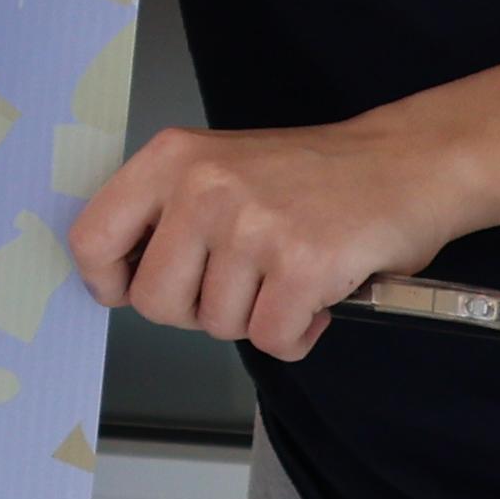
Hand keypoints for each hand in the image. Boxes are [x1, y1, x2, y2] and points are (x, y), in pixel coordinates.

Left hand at [67, 121, 471, 362]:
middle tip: (240, 285)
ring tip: (288, 275)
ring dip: (255, 317)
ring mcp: (252, 225)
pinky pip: (271, 339)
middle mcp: (204, 187)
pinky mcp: (301, 265)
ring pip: (217, 325)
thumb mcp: (220, 168)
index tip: (131, 290)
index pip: (93, 238)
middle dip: (197, 311)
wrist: (406, 163)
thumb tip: (120, 280)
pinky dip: (296, 333)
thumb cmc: (314, 175)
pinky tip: (316, 297)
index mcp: (172, 159)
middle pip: (154, 302)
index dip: (110, 281)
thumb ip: (169, 214)